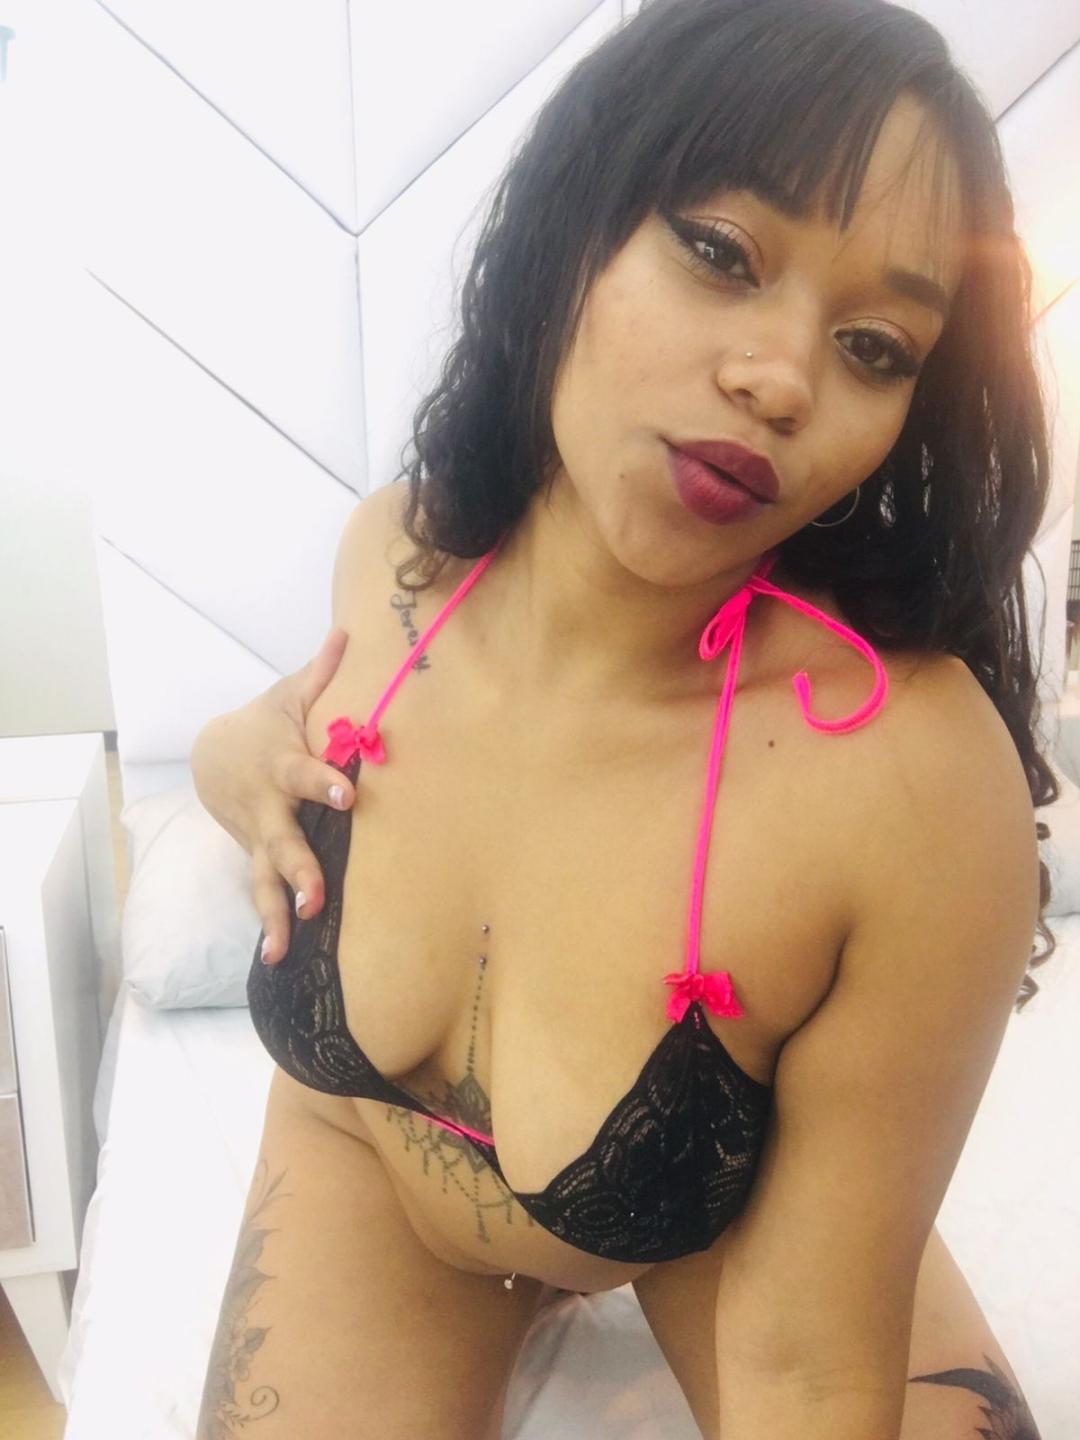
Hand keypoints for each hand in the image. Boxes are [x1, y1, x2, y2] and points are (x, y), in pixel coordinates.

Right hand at [191, 626, 355, 965]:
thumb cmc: (264, 723)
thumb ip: (322, 673)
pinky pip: (261, 895)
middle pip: (282, 842)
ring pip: (264, 880)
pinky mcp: (255, 860)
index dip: (323, 783)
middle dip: (299, 870)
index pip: (304, 774)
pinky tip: (278, 958)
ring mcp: (258, 839)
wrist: (213, 757)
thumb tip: (350, 632)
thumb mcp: (289, 696)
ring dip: (275, 913)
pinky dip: (268, 926)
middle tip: (317, 898)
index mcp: (280, 766)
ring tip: (283, 948)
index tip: (347, 795)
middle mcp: (268, 809)